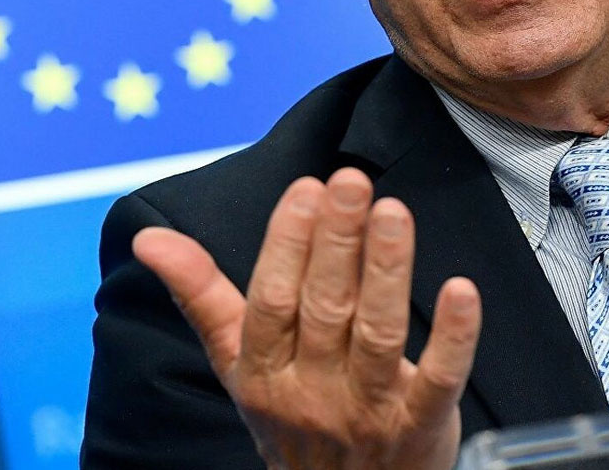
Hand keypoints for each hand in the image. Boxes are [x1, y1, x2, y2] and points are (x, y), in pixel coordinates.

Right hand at [133, 167, 481, 469]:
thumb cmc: (290, 418)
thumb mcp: (236, 364)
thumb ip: (200, 295)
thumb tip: (147, 235)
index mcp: (263, 372)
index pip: (271, 302)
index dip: (286, 245)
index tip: (305, 190)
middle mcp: (311, 393)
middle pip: (323, 309)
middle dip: (336, 240)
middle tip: (349, 181)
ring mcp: (368, 413)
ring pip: (376, 335)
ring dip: (386, 270)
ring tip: (393, 212)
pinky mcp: (422, 427)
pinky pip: (439, 380)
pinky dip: (453, 338)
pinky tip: (460, 290)